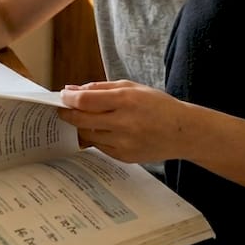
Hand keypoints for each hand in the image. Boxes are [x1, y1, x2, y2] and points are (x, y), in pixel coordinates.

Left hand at [57, 80, 188, 163]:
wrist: (183, 132)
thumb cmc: (157, 105)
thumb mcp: (132, 87)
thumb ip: (100, 88)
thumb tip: (72, 90)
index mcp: (126, 100)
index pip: (85, 101)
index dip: (69, 99)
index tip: (62, 96)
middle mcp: (124, 122)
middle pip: (81, 120)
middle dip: (66, 113)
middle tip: (62, 109)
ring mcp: (124, 142)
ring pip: (88, 135)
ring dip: (81, 126)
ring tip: (83, 119)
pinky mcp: (125, 156)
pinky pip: (100, 146)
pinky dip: (96, 137)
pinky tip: (103, 130)